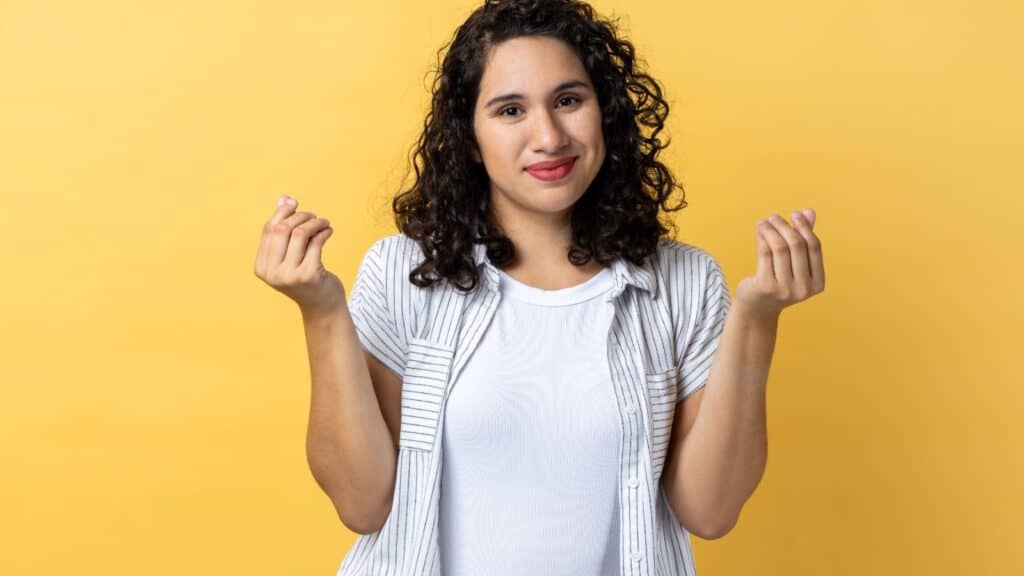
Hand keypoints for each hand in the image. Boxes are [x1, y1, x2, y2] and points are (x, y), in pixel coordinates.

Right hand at [253, 195, 344, 317]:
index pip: (268, 230)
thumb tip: (283, 198)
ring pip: (300, 234)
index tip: (296, 204)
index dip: (283, 213)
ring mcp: (289, 275)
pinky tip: (328, 231)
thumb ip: (284, 227)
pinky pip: (316, 242)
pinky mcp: (309, 275)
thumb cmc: (305, 276)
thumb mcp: (290, 254)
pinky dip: (324, 232)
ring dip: (315, 223)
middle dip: (300, 216)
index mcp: (261, 267)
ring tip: (324, 223)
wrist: (322, 305)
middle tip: (314, 216)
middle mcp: (272, 273)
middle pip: (282, 230)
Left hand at [734, 208, 824, 321]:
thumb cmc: (779, 280)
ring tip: (763, 222)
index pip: (814, 247)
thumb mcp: (794, 263)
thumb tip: (809, 211)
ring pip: (779, 248)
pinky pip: (765, 254)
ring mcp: (785, 289)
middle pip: (797, 245)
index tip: (794, 214)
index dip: (804, 227)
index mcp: (818, 283)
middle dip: (785, 226)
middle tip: (774, 217)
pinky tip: (759, 231)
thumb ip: (803, 238)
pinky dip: (762, 238)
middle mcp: (804, 289)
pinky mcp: (766, 287)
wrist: (757, 308)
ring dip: (771, 230)